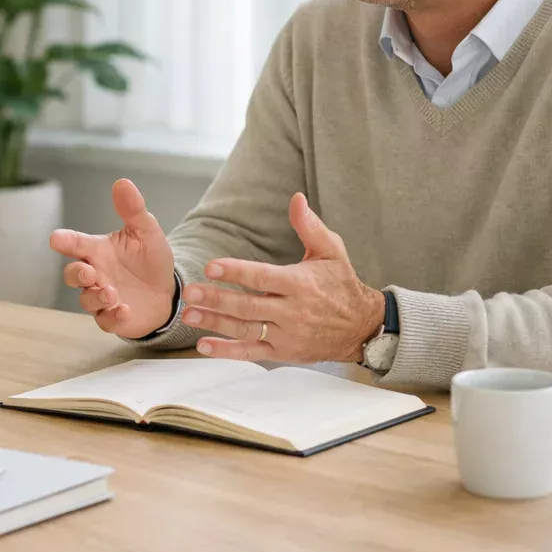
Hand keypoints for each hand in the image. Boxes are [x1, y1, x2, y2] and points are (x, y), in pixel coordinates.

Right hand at [49, 178, 176, 338]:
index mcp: (98, 250)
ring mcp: (101, 298)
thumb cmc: (151, 259)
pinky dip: (112, 317)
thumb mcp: (147, 232)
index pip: (76, 243)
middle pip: (72, 275)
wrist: (168, 291)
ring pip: (86, 300)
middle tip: (90, 273)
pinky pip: (104, 321)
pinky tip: (124, 310)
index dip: (65, 240)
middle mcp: (96, 274)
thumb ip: (133, 210)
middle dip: (77, 275)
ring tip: (113, 294)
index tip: (56, 239)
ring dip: (96, 297)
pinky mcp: (112, 318)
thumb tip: (122, 182)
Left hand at [181, 193, 383, 362]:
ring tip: (188, 315)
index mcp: (300, 284)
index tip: (211, 266)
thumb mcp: (331, 251)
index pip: (263, 277)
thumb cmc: (341, 284)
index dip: (236, 272)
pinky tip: (203, 345)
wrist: (363, 327)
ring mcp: (287, 335)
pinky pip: (252, 352)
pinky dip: (227, 351)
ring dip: (215, 323)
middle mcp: (293, 311)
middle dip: (217, 299)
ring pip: (246, 329)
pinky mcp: (284, 352)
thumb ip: (310, 226)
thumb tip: (296, 199)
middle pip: (248, 306)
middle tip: (189, 293)